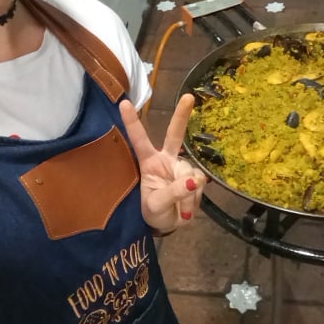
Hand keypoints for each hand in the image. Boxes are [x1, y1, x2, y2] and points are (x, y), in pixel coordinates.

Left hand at [119, 93, 206, 233]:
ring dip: (188, 194)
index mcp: (149, 163)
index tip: (123, 103)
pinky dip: (195, 199)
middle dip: (182, 115)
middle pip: (174, 134)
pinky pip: (200, 184)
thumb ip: (173, 193)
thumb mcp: (157, 207)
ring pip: (190, 173)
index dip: (132, 122)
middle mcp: (165, 160)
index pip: (139, 140)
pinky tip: (188, 209)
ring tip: (181, 211)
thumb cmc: (154, 213)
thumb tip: (194, 181)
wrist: (169, 225)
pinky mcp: (195, 178)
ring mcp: (181, 168)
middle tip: (189, 97)